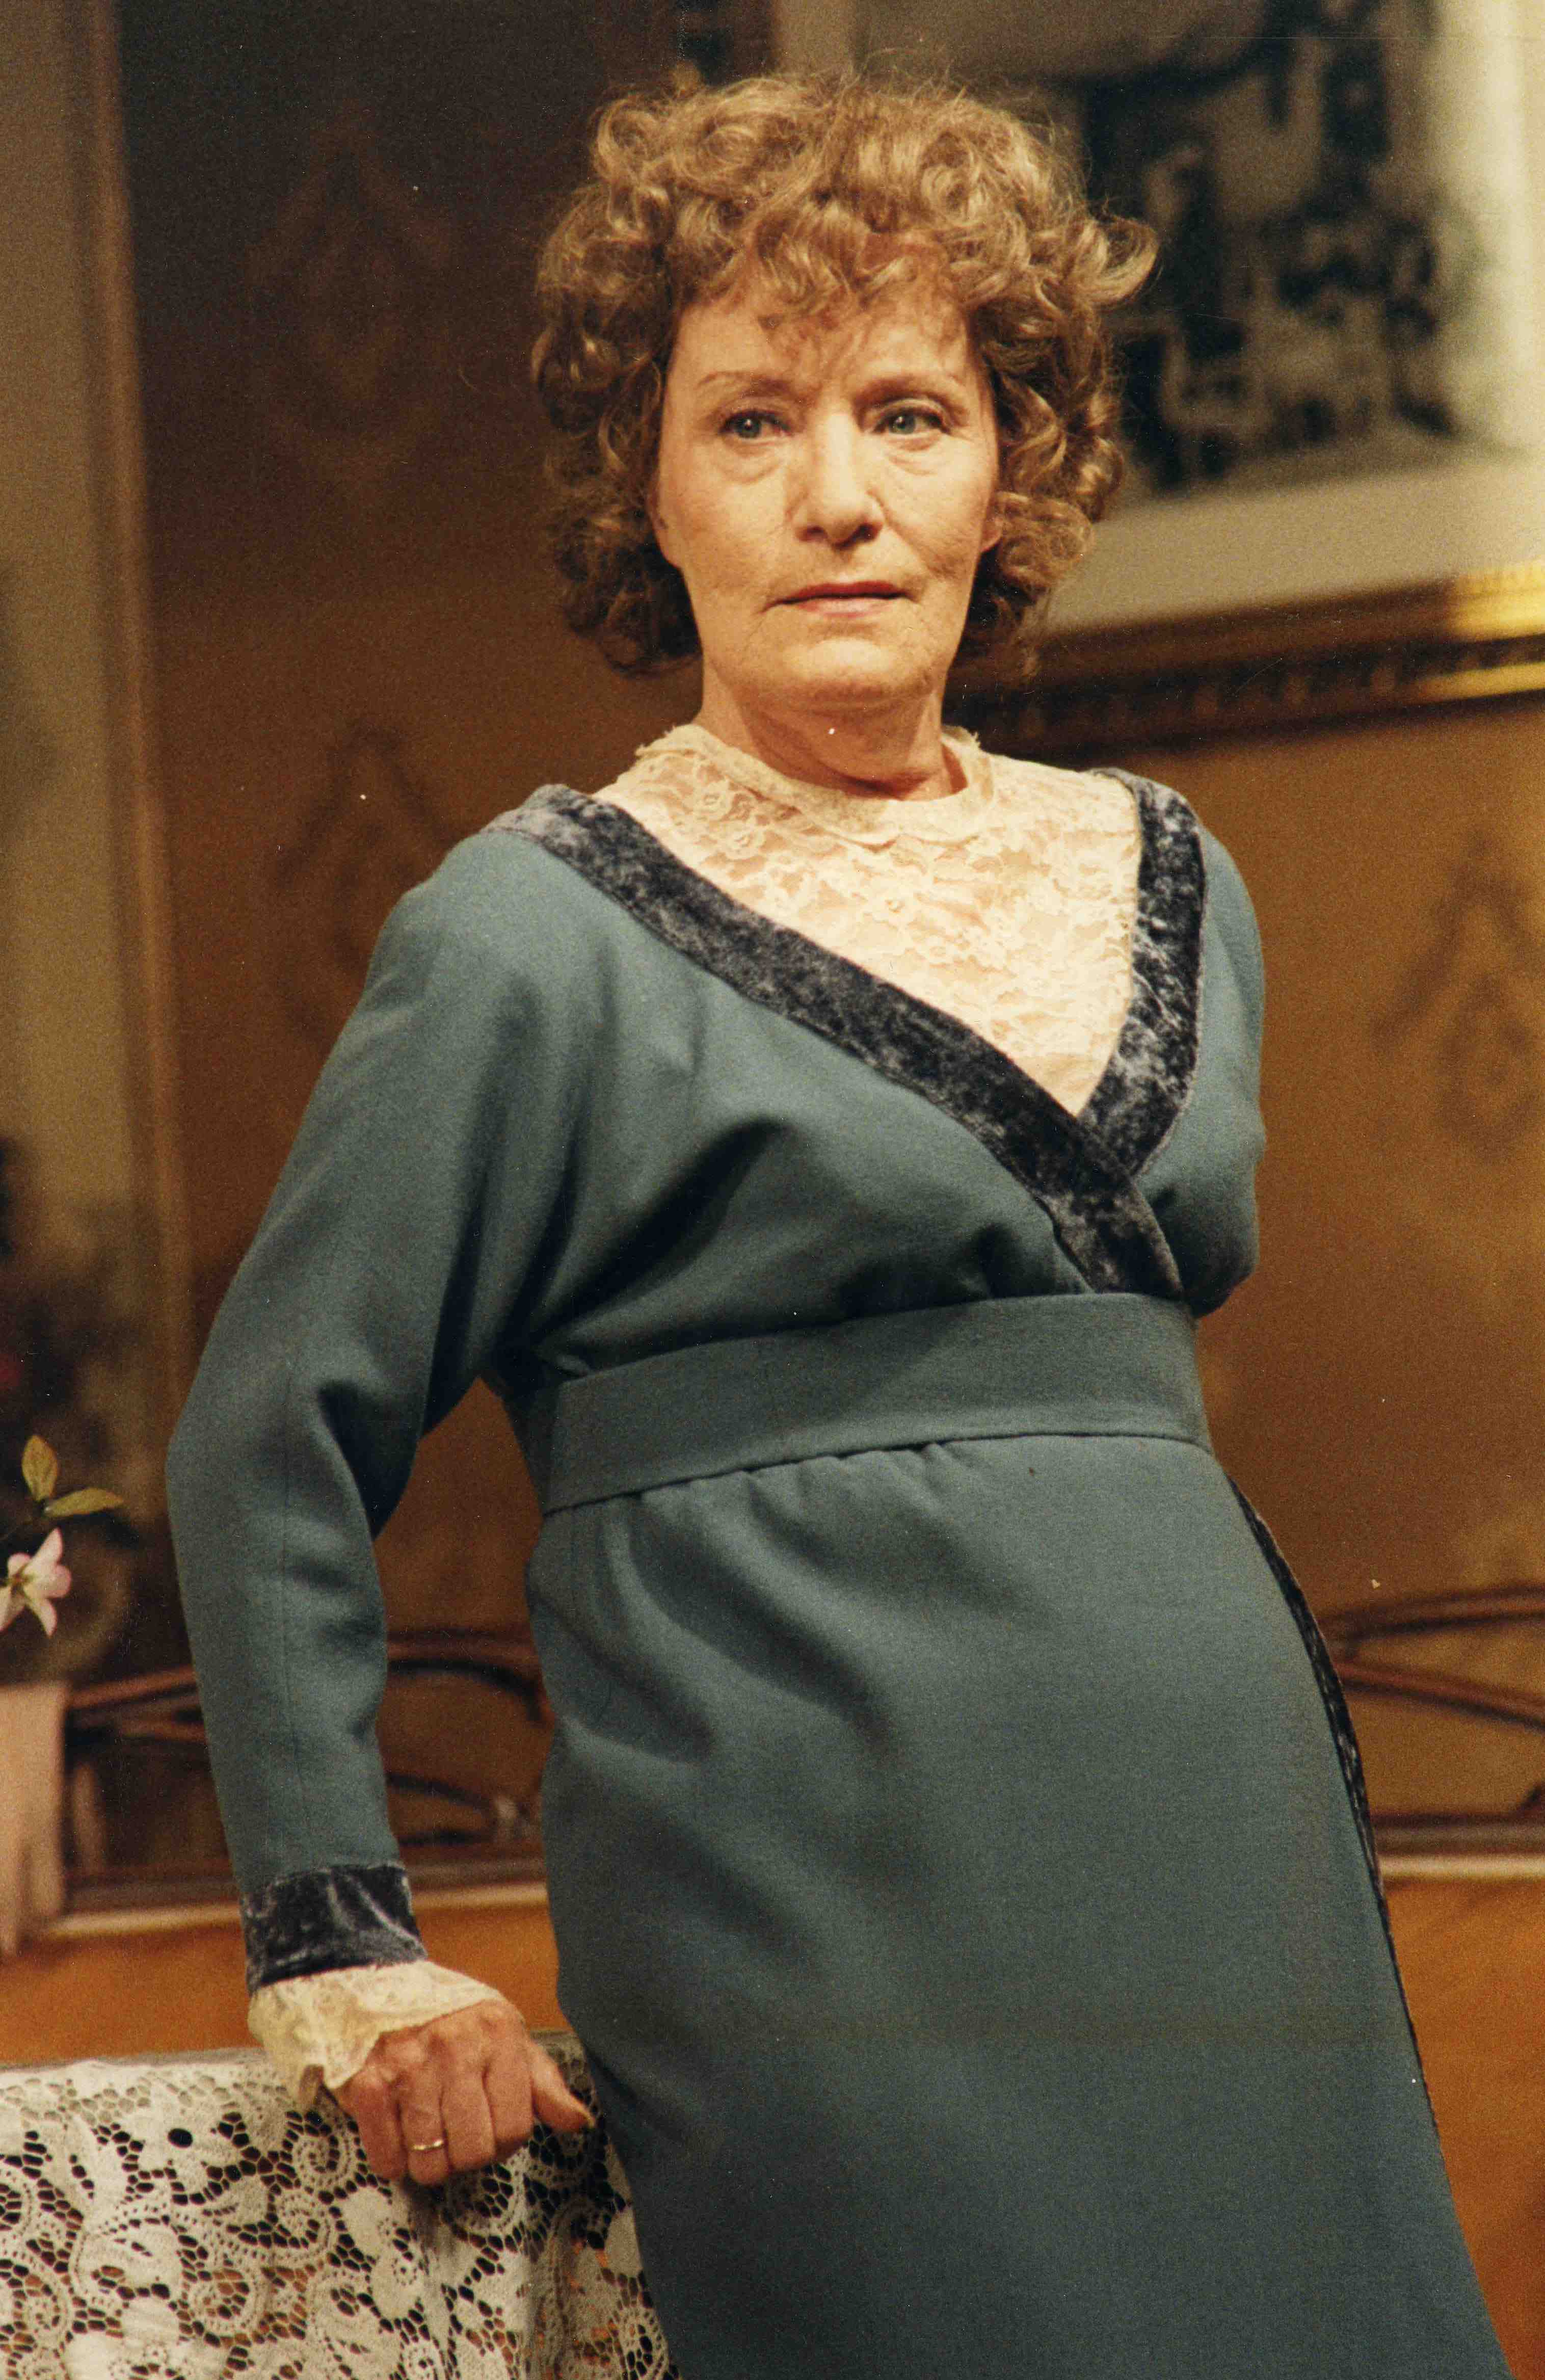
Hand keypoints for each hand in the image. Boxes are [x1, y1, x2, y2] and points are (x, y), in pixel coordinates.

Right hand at [334, 1995, 592, 2183]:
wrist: (386, 1985)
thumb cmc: (457, 2022)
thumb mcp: (508, 2039)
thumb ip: (543, 2083)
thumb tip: (579, 2121)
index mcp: (497, 2034)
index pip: (514, 2129)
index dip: (504, 2142)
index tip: (491, 2128)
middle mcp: (454, 2048)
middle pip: (473, 2152)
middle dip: (467, 2155)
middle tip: (458, 2134)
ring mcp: (409, 2065)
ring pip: (430, 2162)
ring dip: (430, 2161)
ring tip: (429, 2132)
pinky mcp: (368, 2083)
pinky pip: (387, 2158)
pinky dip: (393, 2161)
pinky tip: (400, 2135)